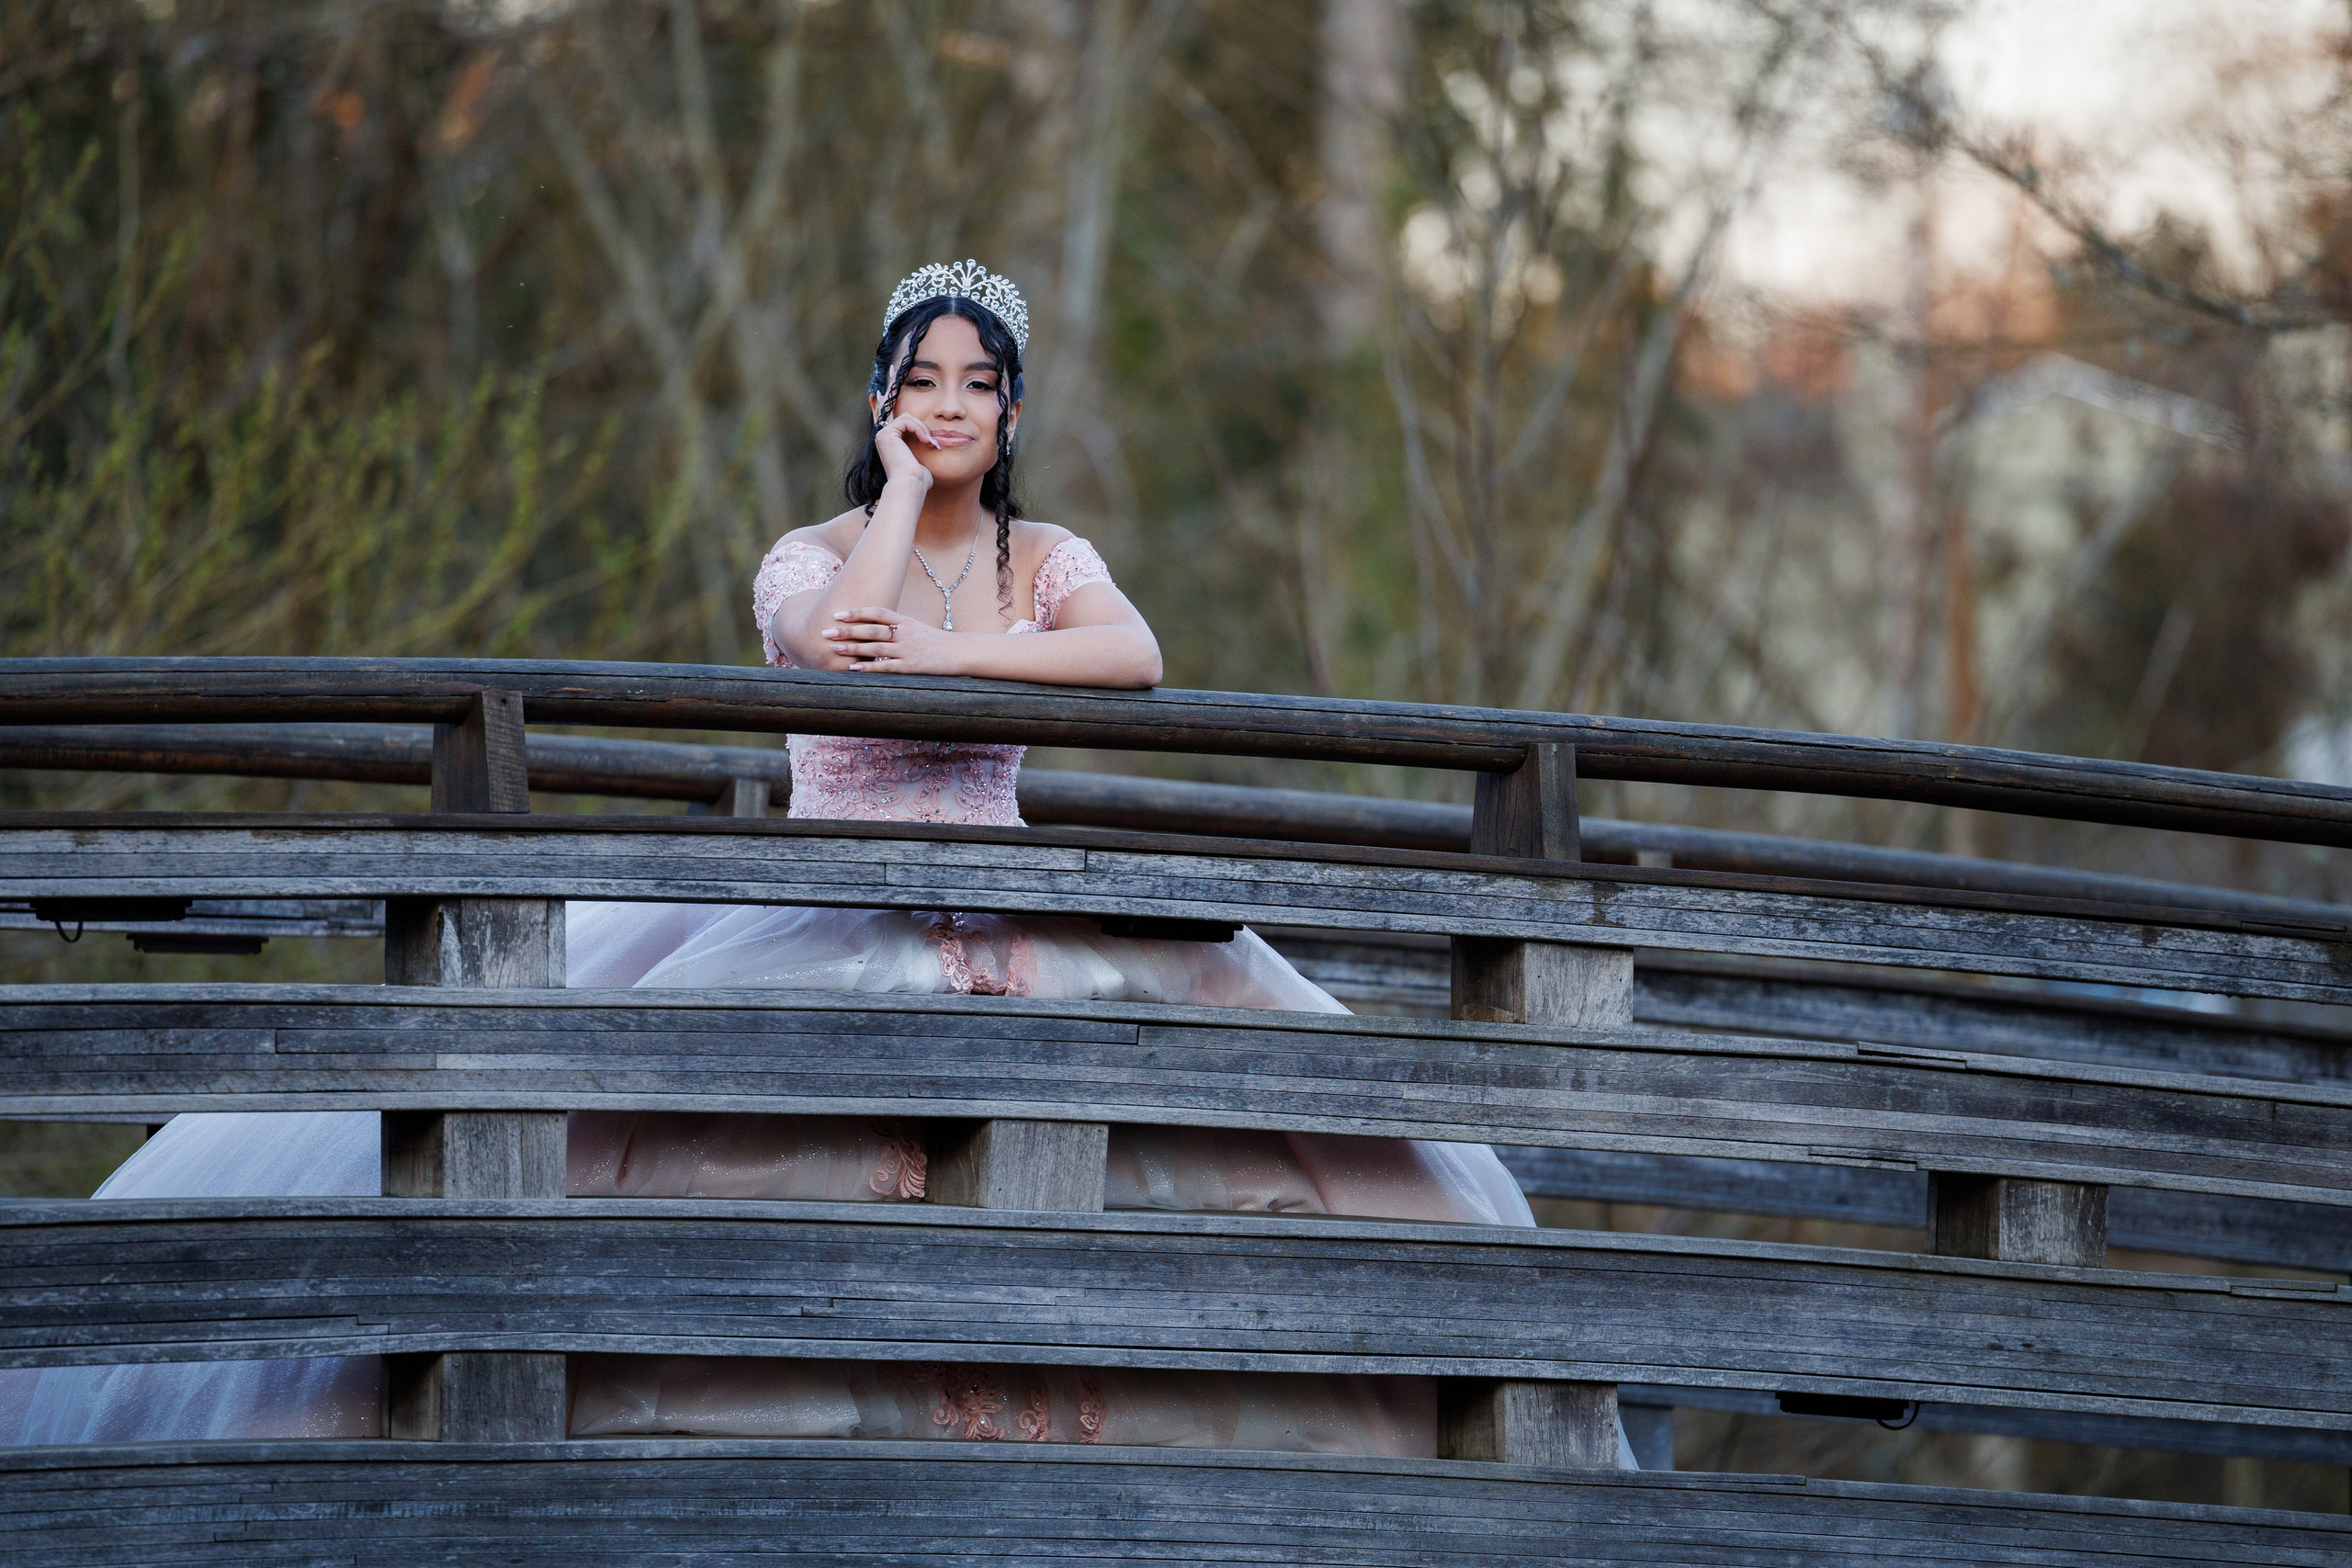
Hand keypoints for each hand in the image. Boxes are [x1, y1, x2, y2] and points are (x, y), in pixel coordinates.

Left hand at [819, 606, 961, 673]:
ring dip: (852, 648)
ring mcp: (907, 650)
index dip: (857, 612)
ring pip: (874, 648)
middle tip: (825, 631)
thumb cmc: (935, 642)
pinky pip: (886, 667)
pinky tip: (853, 668)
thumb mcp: (916, 628)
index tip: (838, 614)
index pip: (877, 612)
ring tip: (833, 647)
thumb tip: (872, 628)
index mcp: (905, 621)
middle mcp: (904, 633)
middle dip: (847, 630)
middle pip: (871, 630)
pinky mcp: (911, 667)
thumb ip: (896, 627)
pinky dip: (868, 667)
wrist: (960, 652)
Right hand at [872, 413, 938, 489]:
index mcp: (890, 444)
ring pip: (906, 417)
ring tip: (929, 442)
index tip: (932, 444)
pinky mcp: (886, 434)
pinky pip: (906, 420)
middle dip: (922, 427)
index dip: (921, 430)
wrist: (910, 484)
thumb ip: (920, 449)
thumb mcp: (920, 461)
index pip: (907, 425)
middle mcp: (884, 438)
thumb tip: (930, 445)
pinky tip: (925, 441)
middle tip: (932, 442)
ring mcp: (883, 435)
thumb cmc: (917, 479)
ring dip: (922, 427)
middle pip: (906, 418)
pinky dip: (918, 428)